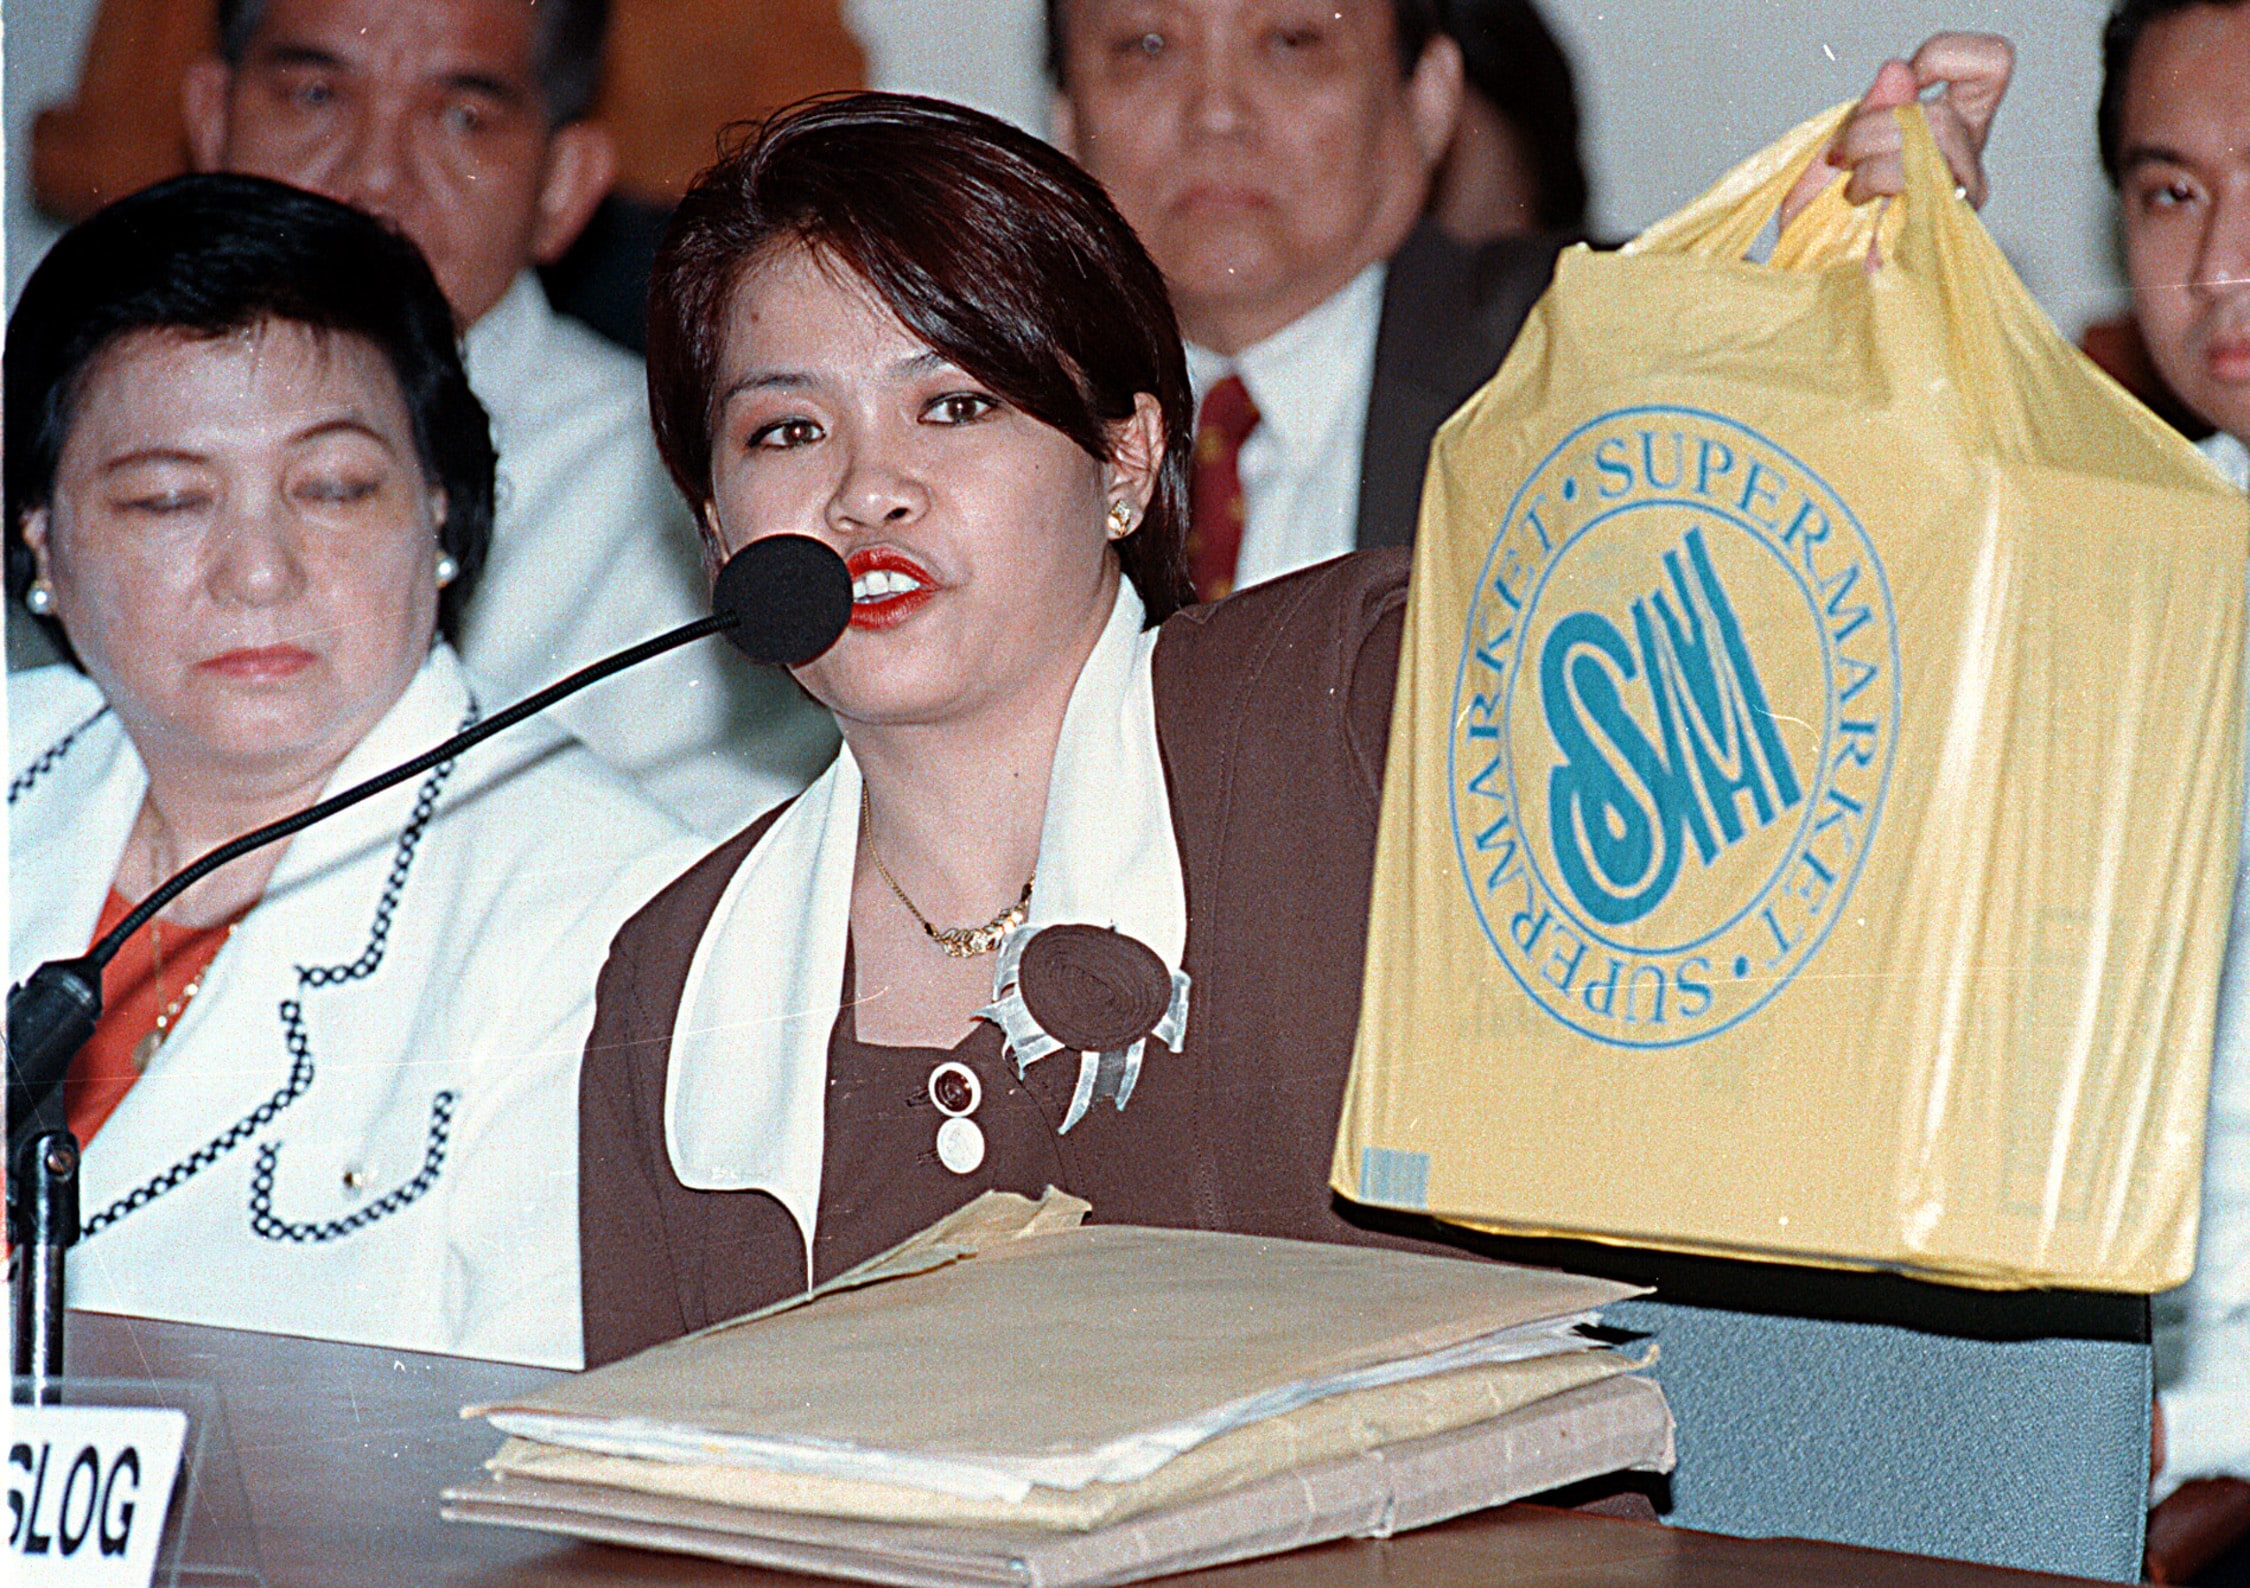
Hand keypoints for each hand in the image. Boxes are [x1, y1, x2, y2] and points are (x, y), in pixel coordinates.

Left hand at [1782, 32, 2014, 224]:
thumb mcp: (1838, 151)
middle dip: (1874, 126)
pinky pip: (1913, 178)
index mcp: (1950, 125)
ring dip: (1871, 156)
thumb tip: (1896, 70)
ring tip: (1851, 188)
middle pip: (1942, 113)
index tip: (1903, 79)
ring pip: (1932, 137)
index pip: (1989, 64)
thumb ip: (1869, 110)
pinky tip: (1859, 204)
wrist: (1818, 274)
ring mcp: (1960, 192)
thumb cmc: (1829, 219)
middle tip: (1845, 154)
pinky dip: (1874, 181)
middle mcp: (1965, 156)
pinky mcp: (1948, 223)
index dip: (1944, 57)